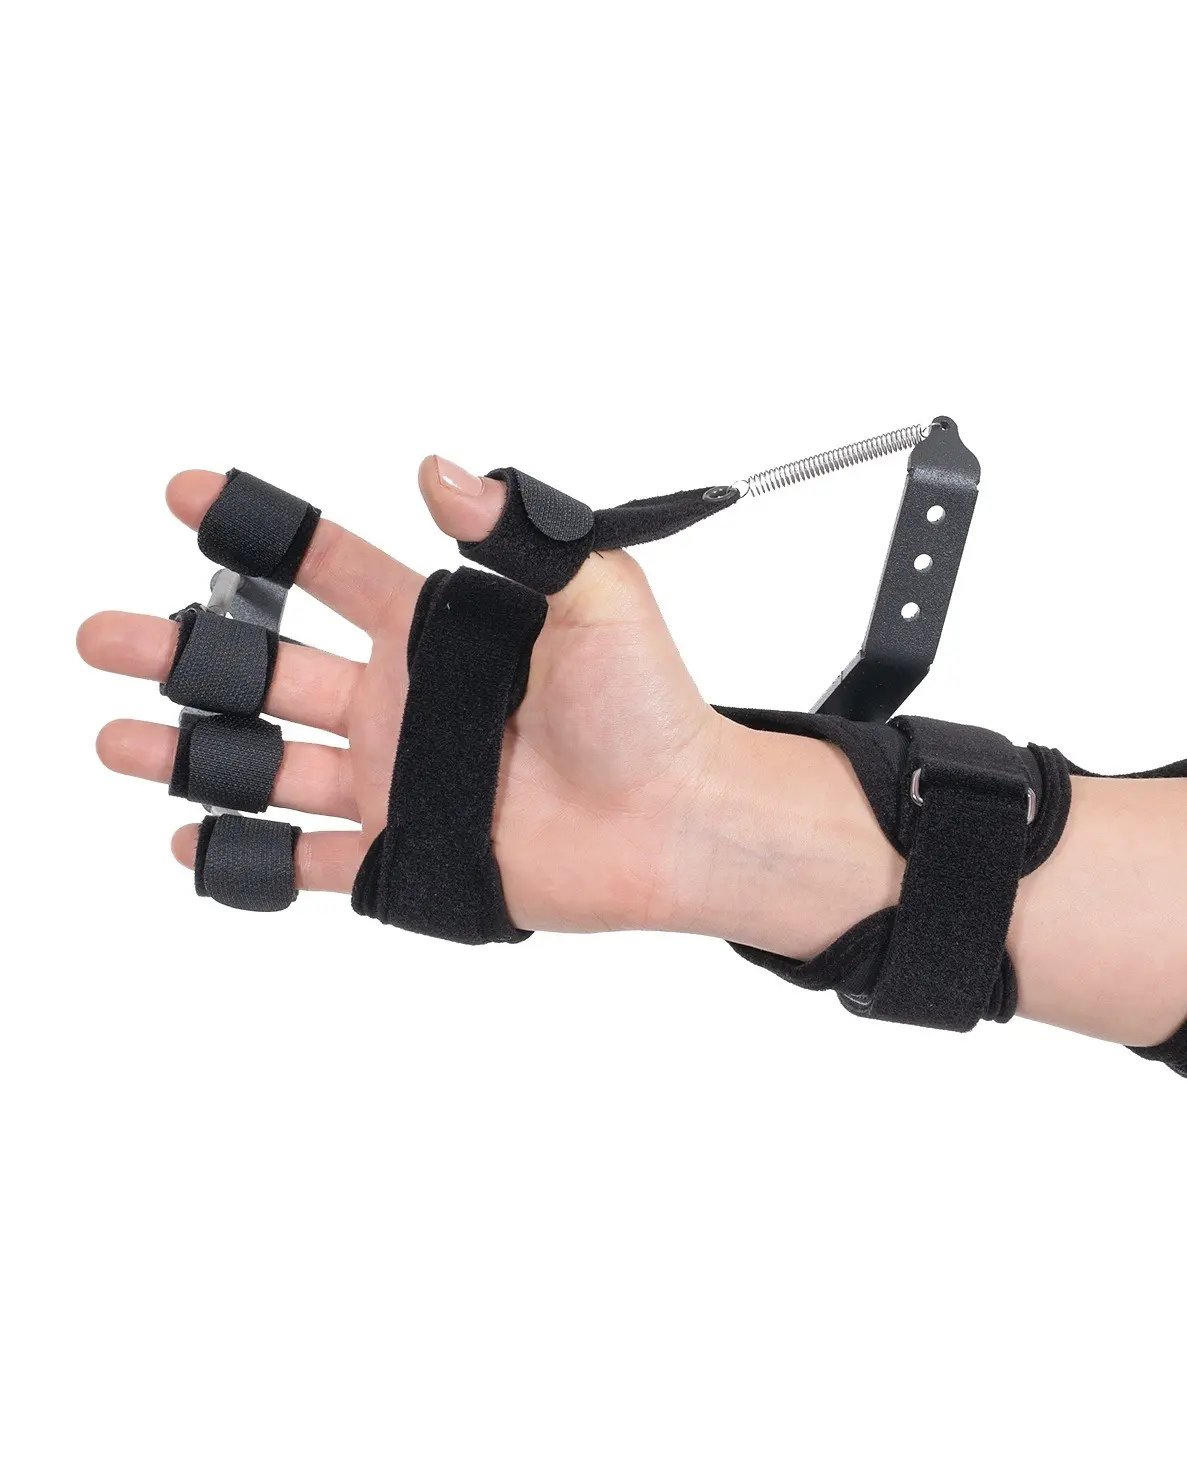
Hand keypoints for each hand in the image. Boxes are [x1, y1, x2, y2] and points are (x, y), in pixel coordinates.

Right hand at [76, 460, 900, 946]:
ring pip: (268, 762)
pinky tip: (188, 840)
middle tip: (107, 635)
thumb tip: (442, 470)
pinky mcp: (411, 853)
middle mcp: (405, 705)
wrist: (680, 820)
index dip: (260, 530)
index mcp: (438, 635)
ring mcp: (400, 780)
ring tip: (116, 737)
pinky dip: (245, 855)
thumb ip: (521, 533)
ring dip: (187, 749)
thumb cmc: (653, 707)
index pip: (331, 570)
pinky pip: (308, 858)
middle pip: (269, 668)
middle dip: (183, 648)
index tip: (187, 494)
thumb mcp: (598, 597)